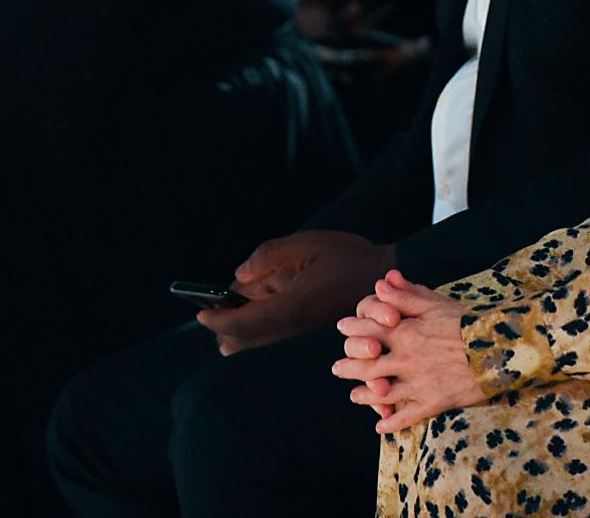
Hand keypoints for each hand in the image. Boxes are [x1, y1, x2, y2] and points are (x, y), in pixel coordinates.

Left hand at [196, 230, 395, 353]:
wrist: (388, 281)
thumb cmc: (349, 258)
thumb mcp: (306, 245)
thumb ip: (268, 257)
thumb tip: (238, 276)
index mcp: (290, 308)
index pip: (240, 326)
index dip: (215, 320)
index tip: (201, 311)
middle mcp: (293, 329)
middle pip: (243, 343)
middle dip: (226, 327)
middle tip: (219, 305)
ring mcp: (300, 336)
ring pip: (256, 344)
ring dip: (242, 328)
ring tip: (244, 302)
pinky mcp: (307, 335)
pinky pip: (273, 339)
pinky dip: (259, 326)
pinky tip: (266, 304)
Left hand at [331, 271, 484, 433]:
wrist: (498, 349)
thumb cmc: (468, 322)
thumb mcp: (437, 303)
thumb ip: (407, 295)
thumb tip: (382, 282)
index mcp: (405, 331)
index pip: (368, 329)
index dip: (353, 328)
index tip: (342, 329)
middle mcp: (405, 358)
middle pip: (367, 364)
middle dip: (349, 366)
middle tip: (337, 368)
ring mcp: (416, 382)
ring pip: (381, 392)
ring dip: (365, 395)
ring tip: (355, 395)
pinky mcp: (431, 402)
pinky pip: (405, 416)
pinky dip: (390, 422)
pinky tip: (381, 425)